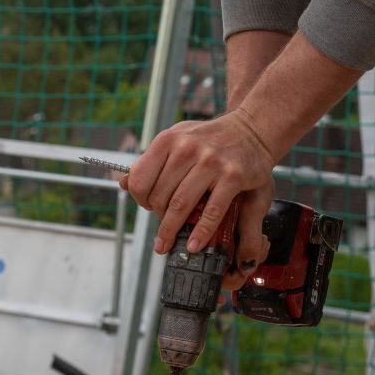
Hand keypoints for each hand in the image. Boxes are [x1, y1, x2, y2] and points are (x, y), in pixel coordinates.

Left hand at [123, 110, 277, 280]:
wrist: (252, 129)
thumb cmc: (211, 138)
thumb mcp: (178, 139)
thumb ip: (151, 161)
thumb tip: (122, 183)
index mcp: (169, 139)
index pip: (140, 179)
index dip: (139, 199)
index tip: (147, 207)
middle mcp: (187, 148)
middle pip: (159, 196)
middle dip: (157, 215)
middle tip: (164, 223)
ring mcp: (211, 162)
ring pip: (180, 205)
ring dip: (170, 230)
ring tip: (167, 244)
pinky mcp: (232, 176)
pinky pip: (211, 211)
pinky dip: (200, 233)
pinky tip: (194, 245)